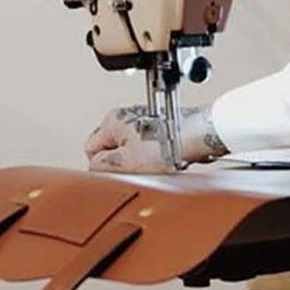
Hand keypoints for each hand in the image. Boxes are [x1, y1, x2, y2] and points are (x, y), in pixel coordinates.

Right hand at [85, 105, 226, 173]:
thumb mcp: (127, 163)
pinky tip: (161, 160)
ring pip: (128, 148)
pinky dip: (150, 155)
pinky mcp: (156, 126)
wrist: (198, 136)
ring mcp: (141, 119)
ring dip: (137, 161)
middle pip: (109, 148)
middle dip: (120, 163)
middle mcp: (124, 115)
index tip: (117, 173)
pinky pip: (144, 146)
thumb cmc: (169, 143)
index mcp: (112, 120)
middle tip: (136, 170)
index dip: (102, 166)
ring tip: (152, 164)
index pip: (90, 149)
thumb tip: (94, 168)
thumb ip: (102, 166)